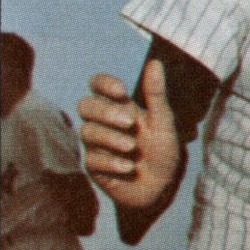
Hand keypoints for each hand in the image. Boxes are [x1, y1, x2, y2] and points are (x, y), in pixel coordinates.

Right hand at [78, 60, 180, 210]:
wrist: (162, 187)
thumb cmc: (163, 151)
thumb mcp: (163, 121)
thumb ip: (156, 94)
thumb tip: (154, 62)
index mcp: (120, 106)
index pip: (98, 85)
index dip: (104, 84)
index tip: (122, 91)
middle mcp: (104, 122)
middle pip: (86, 106)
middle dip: (106, 112)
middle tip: (130, 121)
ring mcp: (97, 144)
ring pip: (87, 131)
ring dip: (110, 138)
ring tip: (132, 147)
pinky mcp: (94, 166)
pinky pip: (92, 159)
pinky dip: (112, 162)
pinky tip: (129, 167)